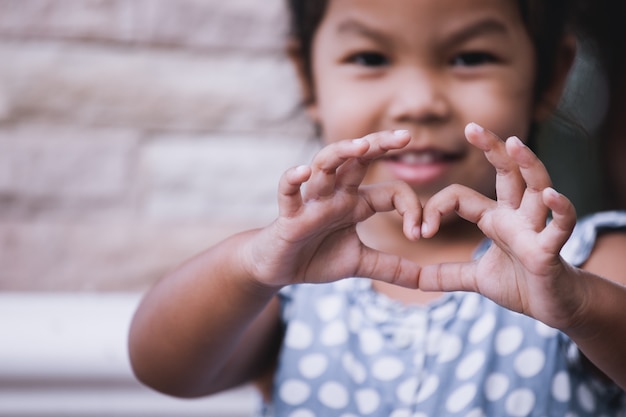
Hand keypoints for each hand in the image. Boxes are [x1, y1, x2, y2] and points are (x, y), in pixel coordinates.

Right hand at [241, 130, 423, 287]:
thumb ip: (393, 268)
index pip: (392, 192)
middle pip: (358, 160)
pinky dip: (292, 179)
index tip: (420, 234)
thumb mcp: (361, 264)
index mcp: (356, 203)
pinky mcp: (288, 215)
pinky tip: (302, 171)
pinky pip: (288, 192)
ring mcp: (312, 201)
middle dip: (380, 144)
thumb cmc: (316, 257)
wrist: (278, 269)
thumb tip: (428, 281)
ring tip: (361, 146)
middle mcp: (336, 195)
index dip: (411, 208)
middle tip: (406, 136)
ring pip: (324, 165)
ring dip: (341, 152)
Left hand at [420, 123, 581, 327]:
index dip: (436, 207)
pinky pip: (560, 225)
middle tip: (471, 127)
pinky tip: (550, 195)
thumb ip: (445, 275)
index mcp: (495, 219)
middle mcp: (516, 216)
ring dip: (528, 165)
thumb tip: (413, 279)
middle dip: (492, 148)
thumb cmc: (520, 285)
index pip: (460, 197)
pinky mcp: (551, 250)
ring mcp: (535, 229)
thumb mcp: (474, 279)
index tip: (419, 232)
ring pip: (536, 187)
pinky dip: (559, 209)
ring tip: (516, 144)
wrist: (554, 307)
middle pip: (507, 173)